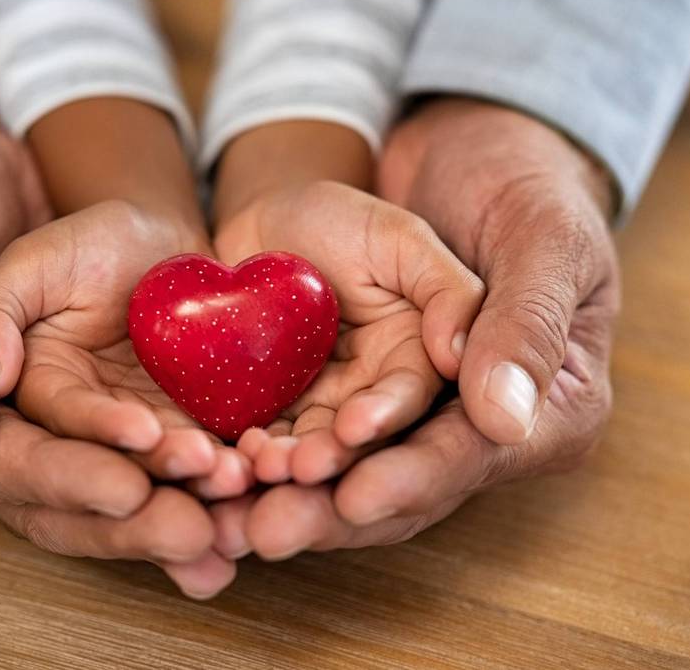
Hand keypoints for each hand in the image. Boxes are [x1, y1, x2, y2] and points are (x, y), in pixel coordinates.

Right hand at [0, 27, 231, 598]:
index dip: (67, 479)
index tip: (130, 488)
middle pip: (63, 499)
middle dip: (136, 519)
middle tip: (203, 530)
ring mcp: (44, 423)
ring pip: (114, 484)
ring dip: (177, 504)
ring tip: (241, 515)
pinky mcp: (95, 399)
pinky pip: (149, 447)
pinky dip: (197, 474)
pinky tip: (249, 493)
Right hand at [0, 201, 255, 500]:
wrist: (166, 249)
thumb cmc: (94, 244)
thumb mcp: (37, 258)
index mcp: (23, 403)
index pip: (39, 446)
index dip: (78, 459)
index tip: (138, 439)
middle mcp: (71, 442)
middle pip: (92, 497)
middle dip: (140, 515)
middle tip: (191, 520)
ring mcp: (130, 451)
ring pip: (152, 496)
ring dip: (191, 503)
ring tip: (235, 484)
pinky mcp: (181, 446)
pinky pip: (199, 482)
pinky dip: (225, 492)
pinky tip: (257, 489)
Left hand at [212, 181, 483, 484]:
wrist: (264, 225)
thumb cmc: (340, 220)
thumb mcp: (400, 239)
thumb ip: (447, 291)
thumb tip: (460, 357)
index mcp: (417, 360)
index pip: (412, 400)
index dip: (386, 418)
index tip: (355, 429)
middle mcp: (374, 395)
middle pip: (359, 442)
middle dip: (331, 459)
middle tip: (299, 469)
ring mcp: (320, 408)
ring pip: (309, 449)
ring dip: (287, 466)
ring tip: (261, 466)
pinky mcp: (273, 412)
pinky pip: (263, 439)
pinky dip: (247, 453)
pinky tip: (229, 456)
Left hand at [220, 98, 619, 560]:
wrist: (457, 149)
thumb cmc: (520, 185)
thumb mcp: (539, 238)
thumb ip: (523, 322)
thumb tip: (504, 419)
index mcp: (549, 407)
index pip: (470, 456)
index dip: (408, 479)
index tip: (352, 497)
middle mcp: (475, 427)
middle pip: (400, 483)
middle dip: (330, 510)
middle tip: (267, 531)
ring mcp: (410, 414)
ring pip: (346, 471)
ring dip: (287, 494)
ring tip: (228, 512)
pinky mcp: (355, 392)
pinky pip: (306, 432)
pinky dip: (264, 454)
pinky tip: (216, 469)